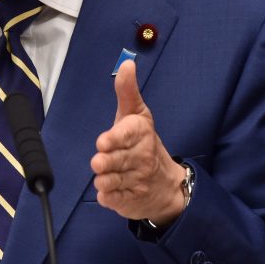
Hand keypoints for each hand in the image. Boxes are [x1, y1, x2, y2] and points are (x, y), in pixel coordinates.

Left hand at [91, 59, 185, 225]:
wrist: (166, 184)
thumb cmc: (143, 143)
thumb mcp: (137, 115)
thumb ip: (127, 92)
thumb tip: (127, 62)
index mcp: (141, 134)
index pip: (128, 135)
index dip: (114, 139)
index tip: (102, 142)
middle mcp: (142, 157)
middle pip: (118, 159)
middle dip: (107, 162)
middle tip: (98, 162)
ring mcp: (137, 181)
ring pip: (113, 180)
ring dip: (105, 180)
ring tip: (103, 177)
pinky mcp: (131, 200)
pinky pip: (115, 200)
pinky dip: (109, 198)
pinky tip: (107, 194)